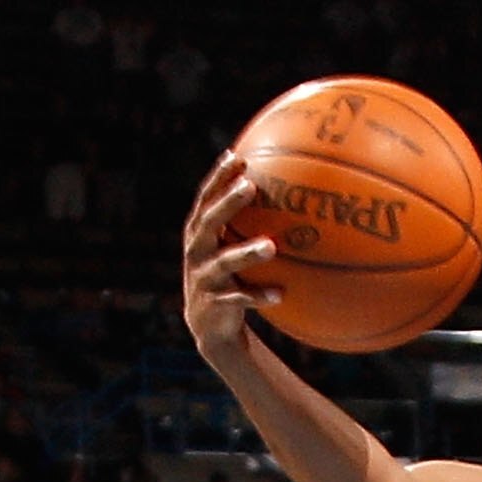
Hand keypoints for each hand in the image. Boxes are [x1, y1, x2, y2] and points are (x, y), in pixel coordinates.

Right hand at [182, 152, 281, 360]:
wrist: (209, 324)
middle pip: (209, 221)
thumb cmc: (228, 275)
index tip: (237, 156)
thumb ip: (245, 223)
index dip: (218, 177)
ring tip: (271, 246)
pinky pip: (239, 299)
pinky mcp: (214, 304)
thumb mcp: (229, 246)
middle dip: (228, 202)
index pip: (206, 197)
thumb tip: (285, 193)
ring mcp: (204, 277)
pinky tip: (280, 294)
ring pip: (225, 262)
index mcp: (199, 232)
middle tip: (250, 186)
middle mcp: (196, 251)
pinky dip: (258, 297)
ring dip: (247, 252)